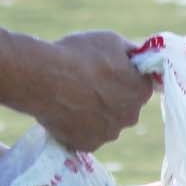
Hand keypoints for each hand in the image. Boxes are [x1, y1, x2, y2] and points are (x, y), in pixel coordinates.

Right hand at [30, 30, 153, 151]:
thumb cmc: (79, 55)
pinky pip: (86, 135)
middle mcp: (131, 117)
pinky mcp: (86, 145)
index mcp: (141, 91)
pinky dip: (78, 126)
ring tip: (72, 97)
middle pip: (125, 106)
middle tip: (88, 83)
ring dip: (95, 113)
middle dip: (112, 97)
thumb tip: (135, 58)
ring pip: (105, 123)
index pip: (140, 84)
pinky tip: (65, 111)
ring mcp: (108, 134)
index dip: (124, 76)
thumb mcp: (111, 40)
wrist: (44, 78)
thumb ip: (130, 53)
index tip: (107, 71)